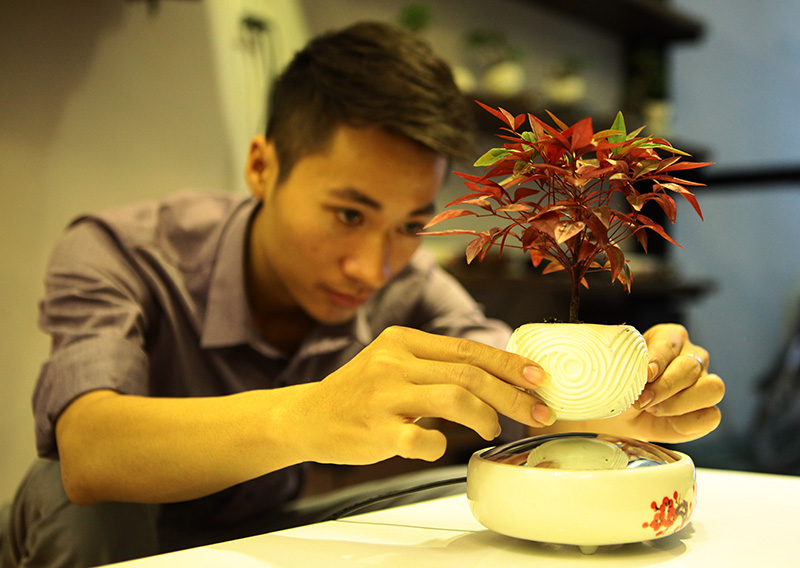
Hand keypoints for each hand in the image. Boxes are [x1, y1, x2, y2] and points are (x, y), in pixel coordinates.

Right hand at [294, 326, 552, 464]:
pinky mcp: (375, 429)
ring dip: (485, 417)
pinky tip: (441, 448)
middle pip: (468, 373)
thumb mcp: (394, 364)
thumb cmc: (360, 393)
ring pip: (454, 398)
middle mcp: (394, 362)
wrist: (307, 417)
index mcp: (402, 340)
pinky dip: (440, 446)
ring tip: (493, 430)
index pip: (467, 349)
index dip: (508, 364)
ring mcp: (383, 395)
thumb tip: (496, 376)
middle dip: (512, 394)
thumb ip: (435, 366)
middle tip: (538, 412)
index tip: (538, 378)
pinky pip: (421, 439)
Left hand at [570, 323, 723, 442]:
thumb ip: (622, 366)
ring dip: (680, 403)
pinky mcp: (707, 409)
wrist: (615, 418)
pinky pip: (712, 415)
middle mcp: (691, 356)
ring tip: (653, 410)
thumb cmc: (616, 388)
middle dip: (665, 386)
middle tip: (642, 400)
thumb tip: (628, 371)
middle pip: (692, 367)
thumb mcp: (614, 373)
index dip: (659, 359)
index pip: (671, 343)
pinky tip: (666, 421)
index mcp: (668, 337)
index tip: (645, 374)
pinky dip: (689, 422)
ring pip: (712, 388)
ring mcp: (704, 382)